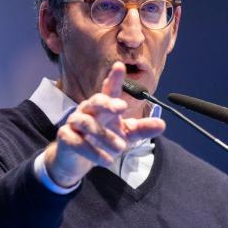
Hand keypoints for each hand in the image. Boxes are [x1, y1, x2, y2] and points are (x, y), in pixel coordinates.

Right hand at [44, 62, 165, 186]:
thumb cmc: (103, 141)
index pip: (109, 90)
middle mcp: (88, 110)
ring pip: (86, 123)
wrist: (79, 161)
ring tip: (121, 148)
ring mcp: (74, 122)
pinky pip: (77, 142)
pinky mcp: (65, 137)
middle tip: (122, 108)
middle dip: (108, 103)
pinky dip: (92, 151)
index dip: (114, 78)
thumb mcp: (126, 135)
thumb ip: (142, 129)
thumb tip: (162, 124)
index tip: (119, 66)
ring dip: (104, 136)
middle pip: (96, 101)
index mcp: (104, 107)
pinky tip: (106, 160)